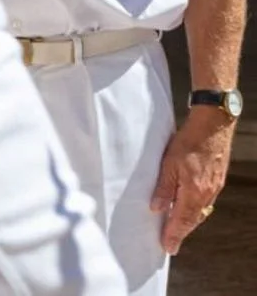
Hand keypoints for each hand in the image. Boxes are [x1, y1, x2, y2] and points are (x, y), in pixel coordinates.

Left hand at [150, 108, 234, 254]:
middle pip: (193, 219)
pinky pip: (205, 202)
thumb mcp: (169, 163)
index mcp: (194, 191)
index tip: (167, 247)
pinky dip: (196, 210)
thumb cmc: (189, 142)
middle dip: (181, 232)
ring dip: (189, 222)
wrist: (213, 126)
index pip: (181, 220)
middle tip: (171, 244)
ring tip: (178, 230)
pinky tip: (190, 209)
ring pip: (200, 211)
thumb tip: (156, 209)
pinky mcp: (217, 180)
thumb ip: (163, 188)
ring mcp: (214, 187)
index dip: (173, 234)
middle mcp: (206, 193)